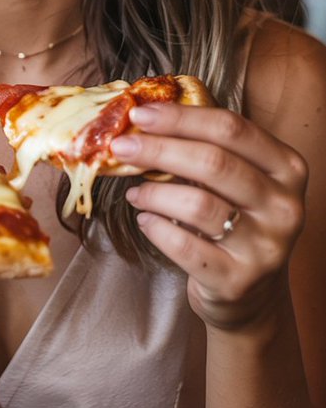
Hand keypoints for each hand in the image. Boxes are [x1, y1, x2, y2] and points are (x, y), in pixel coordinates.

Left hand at [110, 104, 306, 330]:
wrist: (249, 295)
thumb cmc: (235, 222)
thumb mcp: (237, 181)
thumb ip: (207, 149)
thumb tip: (145, 119)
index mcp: (287, 168)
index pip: (231, 128)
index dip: (182, 117)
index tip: (140, 113)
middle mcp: (284, 206)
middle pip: (214, 163)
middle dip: (159, 149)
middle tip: (121, 146)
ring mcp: (265, 247)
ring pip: (198, 205)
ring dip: (154, 192)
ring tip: (134, 192)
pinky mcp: (238, 281)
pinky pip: (185, 247)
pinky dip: (156, 228)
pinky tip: (145, 220)